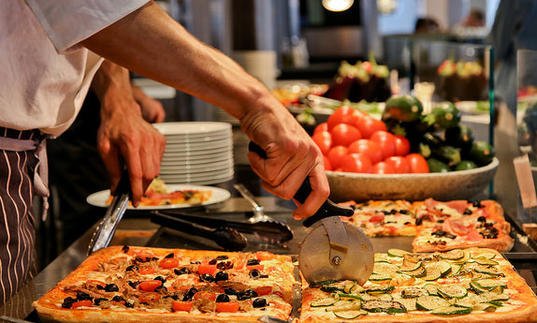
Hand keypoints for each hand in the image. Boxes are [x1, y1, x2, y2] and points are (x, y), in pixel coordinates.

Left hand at [93, 61, 165, 205]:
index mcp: (131, 143)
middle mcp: (146, 141)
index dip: (136, 191)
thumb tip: (116, 188)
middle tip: (133, 193)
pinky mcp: (161, 140)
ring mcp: (156, 140)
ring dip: (147, 179)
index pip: (137, 174)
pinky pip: (159, 161)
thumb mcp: (104, 149)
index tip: (134, 200)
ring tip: (136, 179)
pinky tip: (141, 164)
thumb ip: (111, 170)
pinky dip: (151, 167)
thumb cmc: (111, 127)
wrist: (122, 109)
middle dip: (142, 188)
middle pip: (150, 175)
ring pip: (156, 170)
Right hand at [241, 96, 329, 218]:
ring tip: (263, 153)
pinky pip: (266, 171)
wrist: (258, 107)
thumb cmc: (270, 131)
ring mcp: (299, 152)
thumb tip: (295, 199)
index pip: (322, 191)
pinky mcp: (285, 147)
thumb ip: (294, 173)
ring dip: (261, 171)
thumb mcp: (290, 153)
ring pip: (275, 183)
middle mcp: (311, 155)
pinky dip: (256, 162)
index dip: (311, 208)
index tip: (298, 215)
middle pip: (288, 192)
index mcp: (315, 159)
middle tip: (266, 166)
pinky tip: (259, 149)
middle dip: (271, 184)